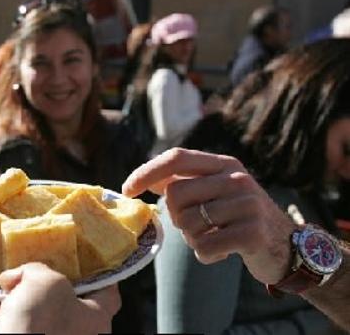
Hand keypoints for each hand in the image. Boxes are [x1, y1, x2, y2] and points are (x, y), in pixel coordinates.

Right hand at [0, 263, 120, 334]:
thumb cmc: (40, 323)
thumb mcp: (44, 281)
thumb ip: (36, 271)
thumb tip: (16, 278)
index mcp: (95, 321)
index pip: (107, 293)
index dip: (96, 274)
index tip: (80, 258)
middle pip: (61, 305)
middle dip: (38, 286)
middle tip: (23, 269)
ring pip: (28, 322)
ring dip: (6, 301)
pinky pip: (5, 334)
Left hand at [122, 148, 296, 284]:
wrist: (285, 246)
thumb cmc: (237, 218)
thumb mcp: (215, 193)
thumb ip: (182, 183)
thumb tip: (142, 181)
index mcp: (223, 164)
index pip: (176, 157)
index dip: (146, 172)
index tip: (126, 190)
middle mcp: (236, 178)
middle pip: (176, 195)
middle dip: (177, 217)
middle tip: (197, 225)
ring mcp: (247, 204)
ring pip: (188, 224)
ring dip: (193, 238)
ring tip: (213, 237)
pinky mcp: (252, 232)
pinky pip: (205, 246)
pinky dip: (206, 255)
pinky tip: (222, 252)